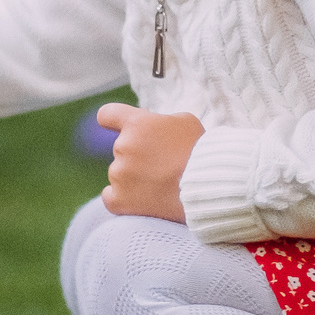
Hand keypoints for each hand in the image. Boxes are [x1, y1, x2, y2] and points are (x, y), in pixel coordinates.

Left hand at [97, 102, 203, 222]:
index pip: (107, 114)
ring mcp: (119, 175)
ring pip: (120, 174)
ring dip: (135, 178)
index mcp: (137, 124)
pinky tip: (143, 200)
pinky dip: (124, 199)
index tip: (114, 126)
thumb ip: (162, 121)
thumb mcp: (186, 122)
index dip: (111, 120)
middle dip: (138, 155)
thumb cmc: (200, 152)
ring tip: (162, 185)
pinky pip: (111, 197)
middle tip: (163, 165)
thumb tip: (155, 130)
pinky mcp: (119, 200)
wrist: (207, 187)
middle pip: (122, 148)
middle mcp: (123, 146)